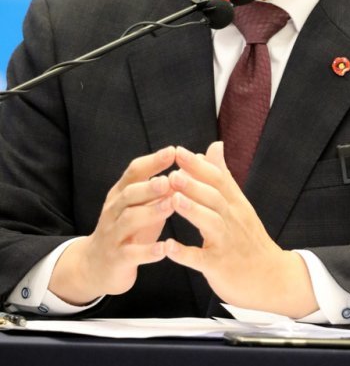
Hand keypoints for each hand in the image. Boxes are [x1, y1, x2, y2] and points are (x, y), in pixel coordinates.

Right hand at [49, 146, 175, 304]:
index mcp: (120, 194)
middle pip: (130, 193)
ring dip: (151, 212)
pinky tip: (164, 248)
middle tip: (169, 180)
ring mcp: (113, 235)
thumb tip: (187, 166)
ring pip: (129, 220)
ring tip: (171, 206)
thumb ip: (158, 189)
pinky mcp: (117, 259)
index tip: (172, 151)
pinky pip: (131, 254)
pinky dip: (148, 251)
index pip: (134, 172)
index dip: (152, 161)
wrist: (94, 268)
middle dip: (150, 186)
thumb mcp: (139, 207)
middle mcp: (114, 211)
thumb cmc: (128, 231)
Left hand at [165, 142, 317, 317]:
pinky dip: (185, 254)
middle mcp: (232, 219)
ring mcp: (227, 242)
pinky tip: (169, 248)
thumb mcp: (239, 203)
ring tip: (173, 200)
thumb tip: (214, 146)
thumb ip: (223, 175)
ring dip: (192, 210)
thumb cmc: (248, 238)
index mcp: (235, 204)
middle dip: (193, 184)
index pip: (218, 179)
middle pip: (214, 197)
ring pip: (211, 223)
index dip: (198, 165)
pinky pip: (202, 259)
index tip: (178, 151)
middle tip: (171, 173)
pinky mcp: (220, 266)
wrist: (272, 277)